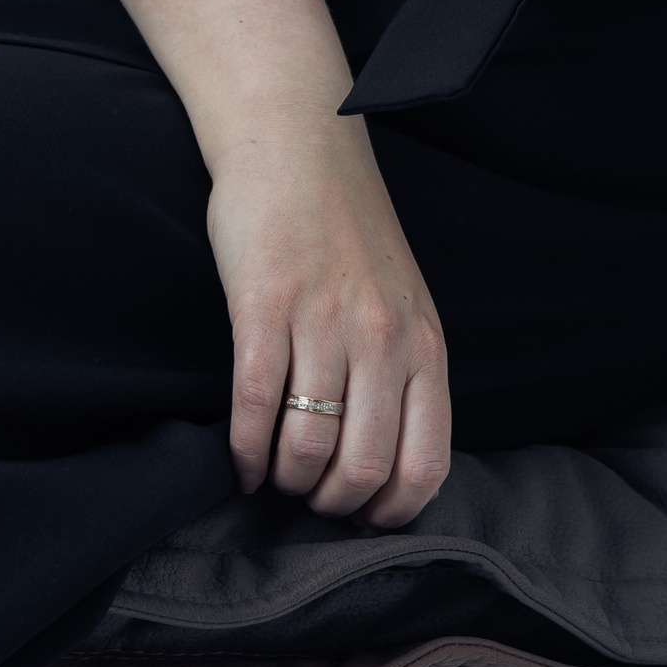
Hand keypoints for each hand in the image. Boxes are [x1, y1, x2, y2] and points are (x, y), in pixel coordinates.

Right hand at [207, 114, 451, 527]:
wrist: (298, 149)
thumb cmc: (349, 235)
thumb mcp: (405, 304)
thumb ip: (403, 373)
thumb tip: (387, 464)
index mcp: (424, 345)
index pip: (426, 464)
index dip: (390, 511)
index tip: (361, 517)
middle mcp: (383, 339)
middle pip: (363, 467)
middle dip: (330, 504)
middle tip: (308, 499)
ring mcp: (323, 322)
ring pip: (306, 447)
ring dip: (285, 480)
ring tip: (274, 477)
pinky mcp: (264, 306)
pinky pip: (254, 406)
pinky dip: (243, 453)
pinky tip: (240, 464)